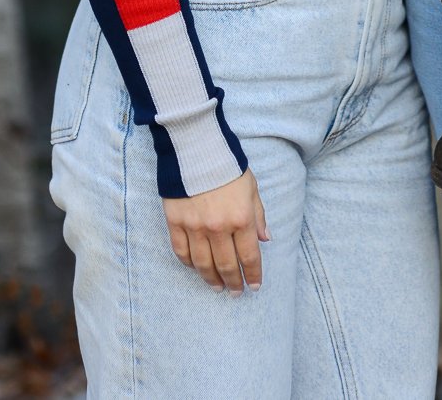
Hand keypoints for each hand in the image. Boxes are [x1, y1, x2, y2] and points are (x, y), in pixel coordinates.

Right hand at [163, 168, 268, 292]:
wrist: (197, 148)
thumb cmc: (229, 166)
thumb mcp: (252, 187)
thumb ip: (258, 215)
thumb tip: (265, 240)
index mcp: (241, 218)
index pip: (249, 256)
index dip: (253, 274)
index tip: (255, 286)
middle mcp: (219, 228)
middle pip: (227, 265)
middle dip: (234, 282)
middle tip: (236, 292)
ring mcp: (195, 227)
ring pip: (203, 264)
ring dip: (211, 279)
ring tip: (217, 287)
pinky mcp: (176, 223)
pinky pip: (182, 252)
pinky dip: (189, 264)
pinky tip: (196, 268)